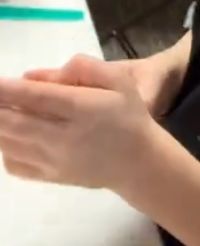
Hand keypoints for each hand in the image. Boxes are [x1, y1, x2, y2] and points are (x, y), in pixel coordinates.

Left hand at [0, 53, 160, 188]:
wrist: (139, 163)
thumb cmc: (128, 115)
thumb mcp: (119, 80)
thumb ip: (84, 67)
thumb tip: (36, 76)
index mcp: (82, 109)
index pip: (37, 98)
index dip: (8, 90)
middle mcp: (64, 138)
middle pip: (16, 123)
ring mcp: (55, 162)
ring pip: (10, 145)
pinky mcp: (51, 177)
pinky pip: (15, 164)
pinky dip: (4, 149)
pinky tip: (7, 135)